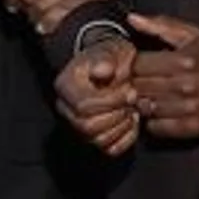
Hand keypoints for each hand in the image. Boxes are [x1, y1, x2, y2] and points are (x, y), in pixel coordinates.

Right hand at [55, 37, 138, 155]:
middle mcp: (66, 109)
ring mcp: (79, 125)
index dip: (110, 101)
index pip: (83, 106)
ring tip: (132, 109)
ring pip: (97, 140)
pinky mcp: (95, 136)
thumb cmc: (110, 56)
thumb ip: (106, 59)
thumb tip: (103, 71)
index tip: (130, 90)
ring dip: (122, 126)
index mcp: (65, 86)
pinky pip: (110, 148)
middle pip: (87, 127)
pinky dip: (126, 138)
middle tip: (133, 99)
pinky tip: (133, 120)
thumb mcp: (110, 50)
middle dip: (116, 115)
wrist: (113, 63)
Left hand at [129, 14, 198, 138]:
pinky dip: (154, 120)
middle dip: (138, 83)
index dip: (135, 64)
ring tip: (155, 95)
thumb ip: (160, 25)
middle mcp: (186, 84)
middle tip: (146, 81)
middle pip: (139, 87)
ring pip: (146, 108)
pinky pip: (156, 127)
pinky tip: (163, 110)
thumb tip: (131, 18)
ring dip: (146, 102)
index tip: (142, 65)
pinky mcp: (192, 127)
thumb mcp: (193, 35)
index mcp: (184, 59)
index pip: (138, 65)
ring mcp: (189, 108)